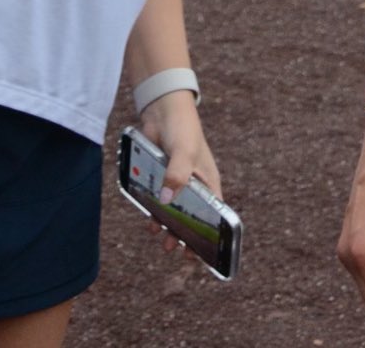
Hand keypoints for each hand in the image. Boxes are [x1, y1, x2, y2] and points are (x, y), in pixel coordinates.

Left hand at [138, 91, 218, 257]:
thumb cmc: (183, 130)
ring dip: (169, 227)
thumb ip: (176, 175)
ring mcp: (176, 183)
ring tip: (162, 241)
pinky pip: (159, 202)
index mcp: (208, 180)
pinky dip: (155, 213)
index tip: (204, 251)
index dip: (211, 231)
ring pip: (175, 212)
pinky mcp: (160, 180)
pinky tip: (150, 221)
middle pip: (193, 216)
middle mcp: (194, 185)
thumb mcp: (184, 153)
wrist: (163, 112)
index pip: (214, 211)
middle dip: (186, 234)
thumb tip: (166, 201)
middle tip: (175, 249)